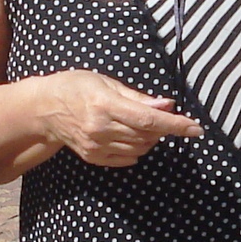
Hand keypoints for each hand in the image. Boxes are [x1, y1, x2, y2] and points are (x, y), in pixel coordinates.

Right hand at [38, 69, 202, 166]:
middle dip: (163, 128)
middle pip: (147, 135)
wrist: (44, 109)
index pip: (148, 119)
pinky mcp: (93, 157)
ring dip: (151, 138)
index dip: (175, 124)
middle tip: (163, 116)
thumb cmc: (77, 87)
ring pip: (140, 149)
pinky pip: (128, 158)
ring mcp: (96, 146)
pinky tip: (131, 136)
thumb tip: (168, 104)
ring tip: (144, 124)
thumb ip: (138, 97)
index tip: (196, 128)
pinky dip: (138, 149)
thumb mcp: (107, 82)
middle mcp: (100, 128)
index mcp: (105, 105)